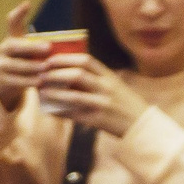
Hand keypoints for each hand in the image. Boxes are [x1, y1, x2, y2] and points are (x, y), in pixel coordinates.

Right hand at [0, 2, 50, 112]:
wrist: (7, 84)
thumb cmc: (25, 63)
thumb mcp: (31, 52)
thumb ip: (42, 45)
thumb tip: (72, 41)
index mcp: (12, 38)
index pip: (12, 21)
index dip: (19, 13)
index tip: (28, 4)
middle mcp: (4, 48)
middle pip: (15, 45)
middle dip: (32, 47)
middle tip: (48, 47)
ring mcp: (1, 64)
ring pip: (16, 65)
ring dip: (32, 66)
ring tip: (47, 68)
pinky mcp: (2, 80)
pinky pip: (16, 81)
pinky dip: (29, 82)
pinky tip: (41, 83)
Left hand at [35, 56, 149, 137]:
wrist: (142, 125)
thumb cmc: (125, 104)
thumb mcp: (114, 85)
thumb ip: (96, 78)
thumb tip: (68, 73)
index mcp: (109, 76)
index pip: (85, 60)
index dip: (65, 58)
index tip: (50, 59)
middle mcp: (106, 87)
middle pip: (77, 75)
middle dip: (56, 73)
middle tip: (41, 73)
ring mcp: (102, 104)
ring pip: (74, 95)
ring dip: (55, 92)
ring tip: (41, 90)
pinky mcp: (98, 120)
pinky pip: (75, 115)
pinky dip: (60, 111)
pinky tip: (49, 109)